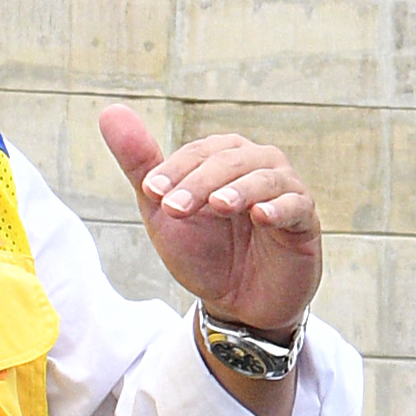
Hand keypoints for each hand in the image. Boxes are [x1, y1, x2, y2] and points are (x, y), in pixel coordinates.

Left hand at [99, 107, 322, 338]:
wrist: (236, 304)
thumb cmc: (205, 252)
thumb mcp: (165, 212)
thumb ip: (142, 164)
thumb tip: (110, 111)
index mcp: (225, 158)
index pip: (201, 151)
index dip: (175, 168)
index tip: (150, 191)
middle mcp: (258, 166)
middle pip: (232, 160)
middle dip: (200, 182)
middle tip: (174, 208)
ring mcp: (286, 192)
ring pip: (266, 177)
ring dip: (239, 189)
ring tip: (217, 205)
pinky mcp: (305, 222)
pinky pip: (297, 205)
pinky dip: (279, 207)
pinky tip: (260, 216)